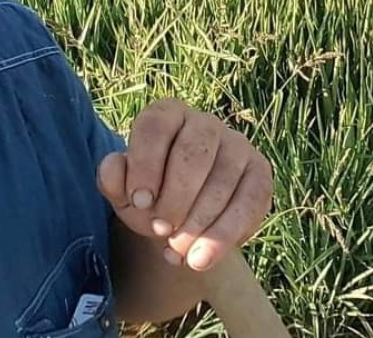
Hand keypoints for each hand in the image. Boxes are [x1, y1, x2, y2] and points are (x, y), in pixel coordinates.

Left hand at [96, 98, 273, 271]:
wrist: (183, 218)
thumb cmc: (150, 196)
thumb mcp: (124, 192)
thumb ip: (113, 179)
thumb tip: (113, 168)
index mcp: (167, 115)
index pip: (156, 127)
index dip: (145, 165)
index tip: (139, 202)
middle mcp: (205, 123)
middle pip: (193, 153)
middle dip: (175, 198)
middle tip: (160, 229)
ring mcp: (237, 145)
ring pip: (222, 180)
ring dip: (198, 223)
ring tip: (177, 251)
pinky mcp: (260, 171)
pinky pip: (249, 202)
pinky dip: (225, 234)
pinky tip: (202, 258)